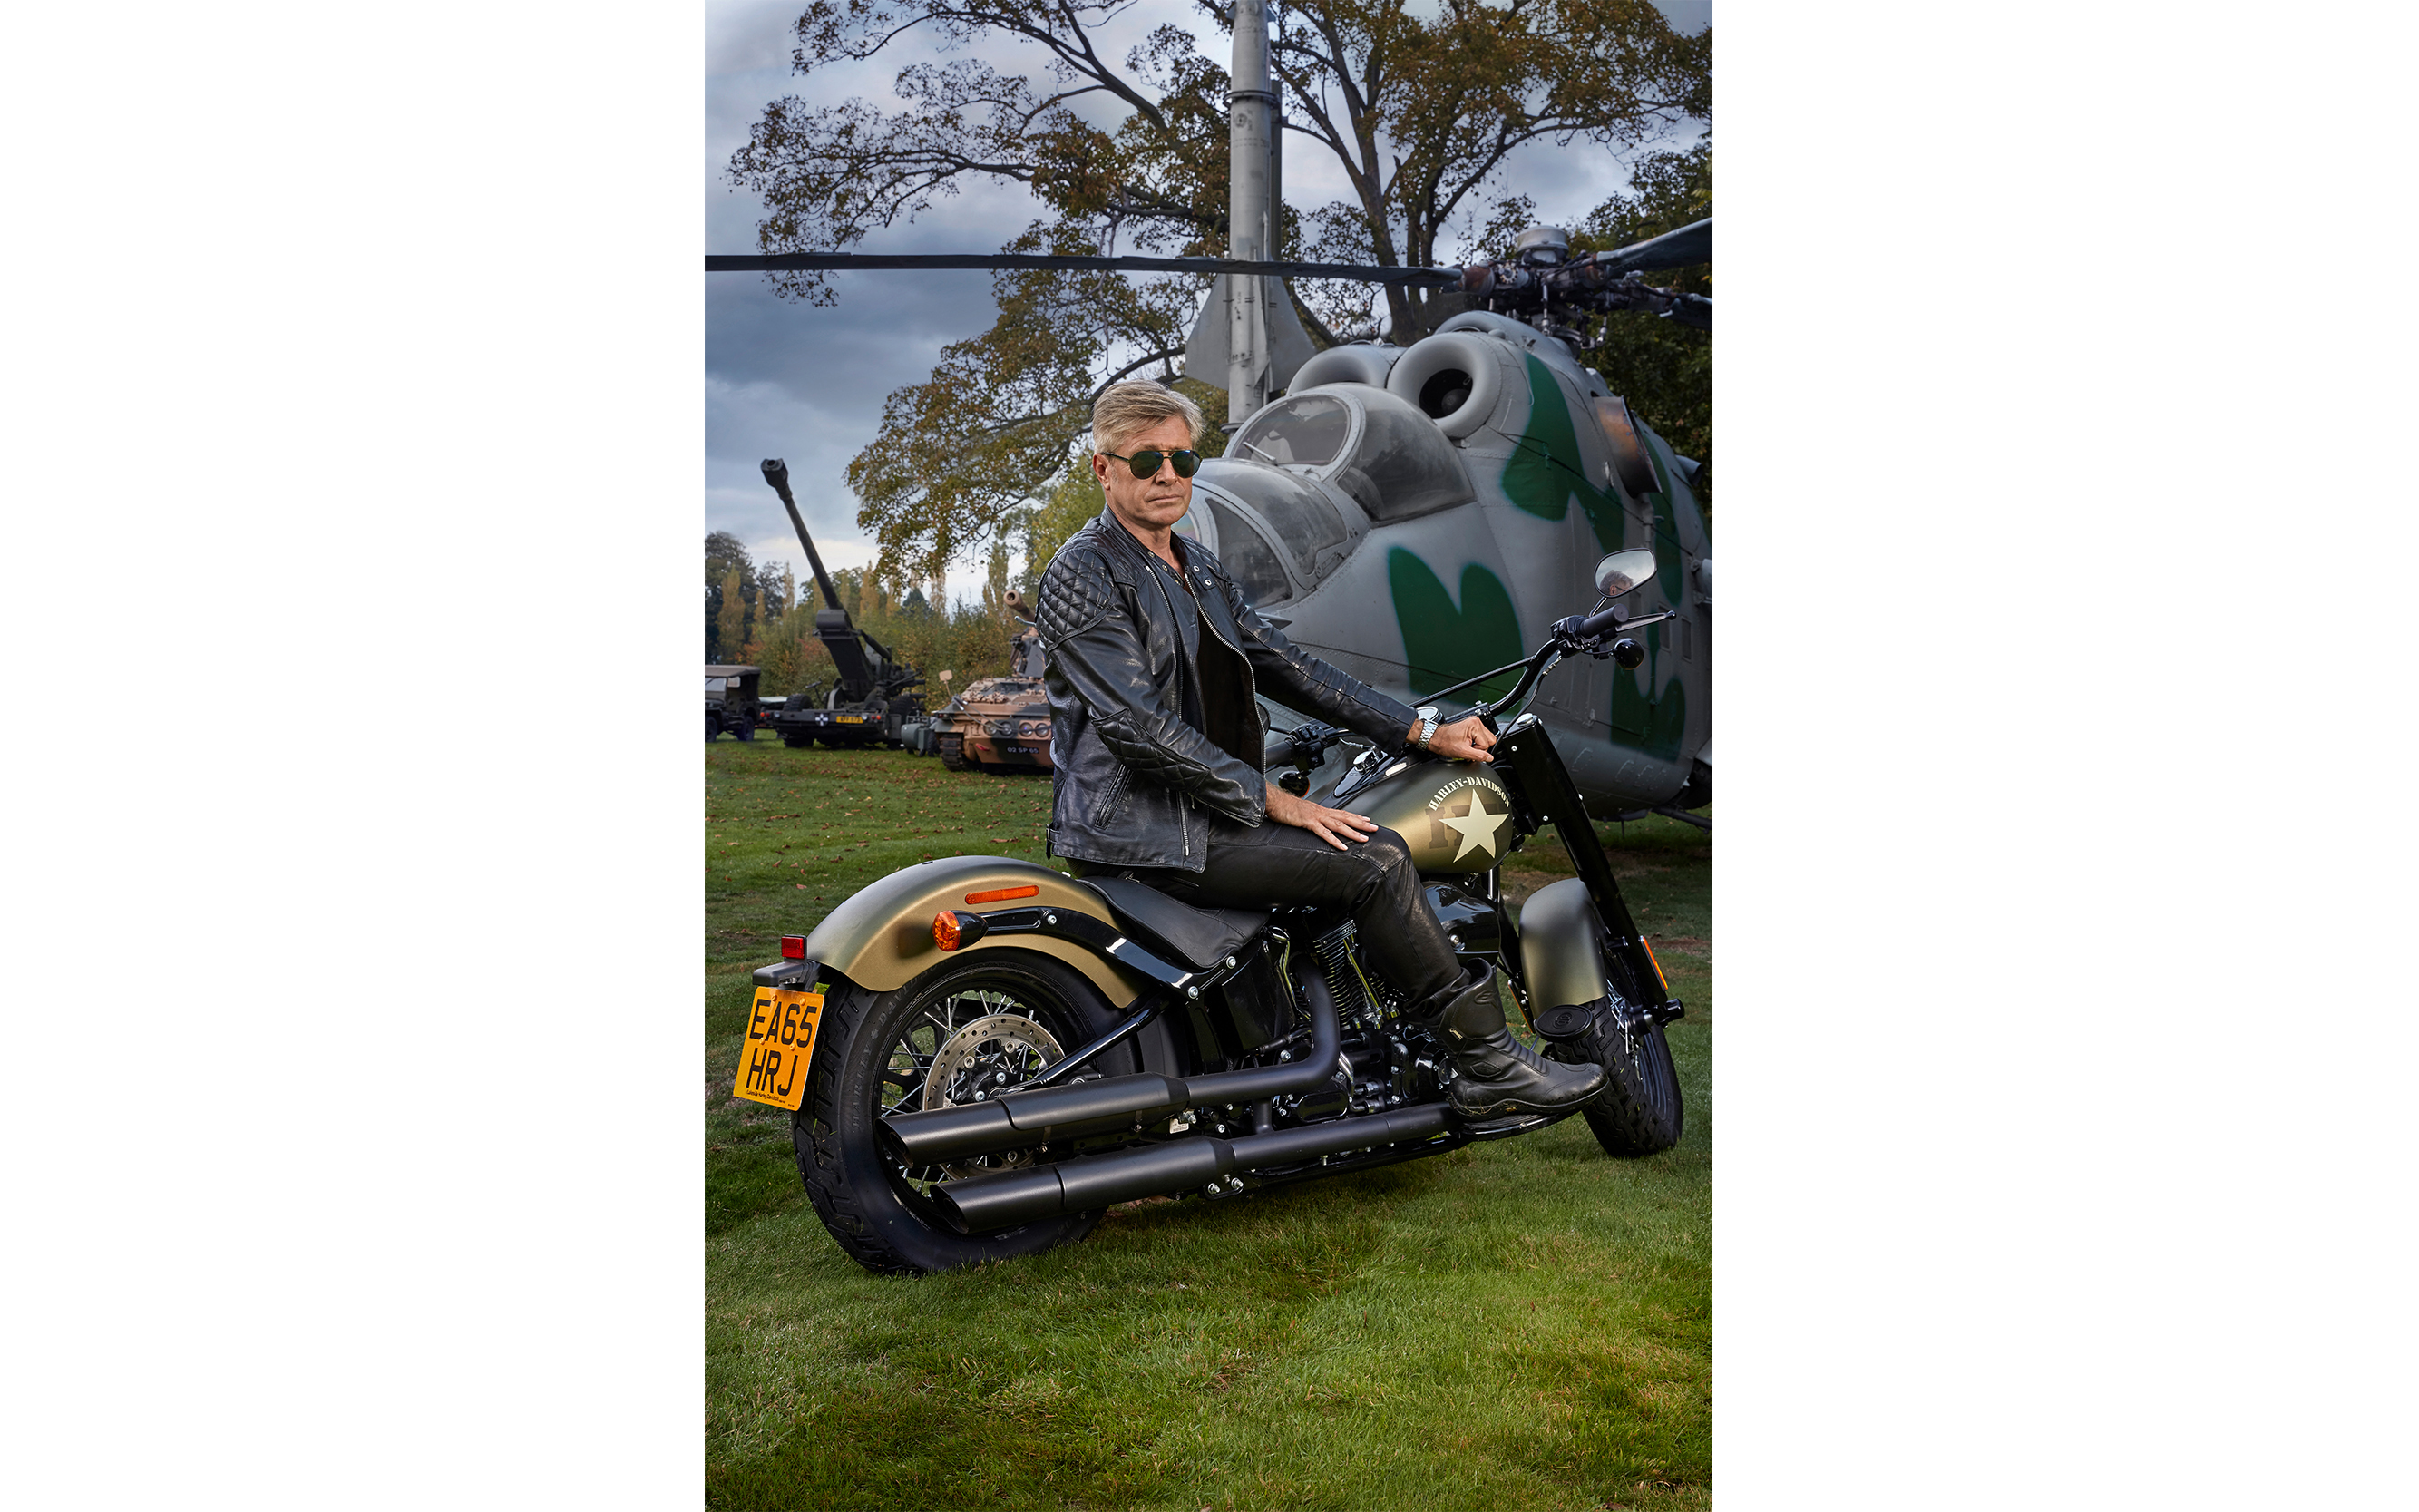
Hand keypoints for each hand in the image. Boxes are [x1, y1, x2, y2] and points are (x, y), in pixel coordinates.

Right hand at [1266, 781, 1380, 850]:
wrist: (1274, 801)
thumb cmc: (1285, 807)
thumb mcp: (1302, 813)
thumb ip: (1311, 819)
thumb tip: (1315, 824)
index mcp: (1320, 810)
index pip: (1342, 813)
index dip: (1356, 817)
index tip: (1367, 820)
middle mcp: (1321, 812)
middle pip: (1345, 817)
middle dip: (1361, 823)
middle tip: (1374, 828)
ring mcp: (1316, 817)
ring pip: (1339, 825)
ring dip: (1353, 832)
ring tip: (1363, 838)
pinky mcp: (1308, 822)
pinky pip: (1324, 833)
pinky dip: (1335, 840)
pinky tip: (1342, 846)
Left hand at [1426, 715, 1495, 762]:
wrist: (1436, 739)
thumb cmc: (1445, 742)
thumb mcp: (1463, 752)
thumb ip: (1478, 756)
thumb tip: (1489, 758)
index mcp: (1474, 725)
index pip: (1487, 743)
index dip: (1479, 750)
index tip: (1469, 752)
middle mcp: (1476, 722)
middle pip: (1490, 740)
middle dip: (1481, 748)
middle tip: (1469, 750)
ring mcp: (1474, 723)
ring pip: (1487, 739)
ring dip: (1479, 746)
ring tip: (1468, 747)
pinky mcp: (1472, 727)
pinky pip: (1482, 737)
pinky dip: (1476, 743)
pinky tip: (1468, 744)